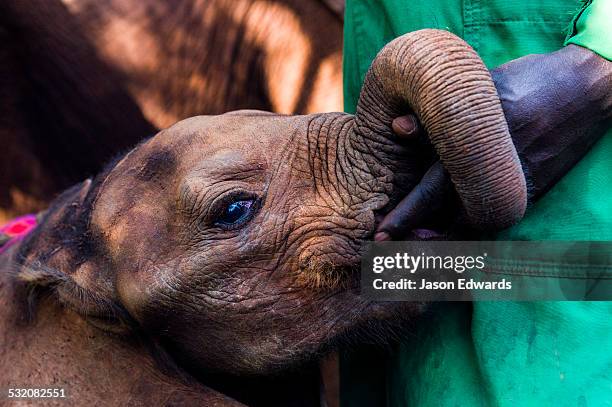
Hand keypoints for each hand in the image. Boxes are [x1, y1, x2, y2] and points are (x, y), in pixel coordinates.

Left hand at [376, 45, 611, 240]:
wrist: (583, 91)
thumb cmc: (523, 84)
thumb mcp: (478, 91)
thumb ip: (436, 117)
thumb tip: (396, 129)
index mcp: (476, 151)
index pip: (431, 192)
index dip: (404, 216)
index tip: (381, 234)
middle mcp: (494, 177)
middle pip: (448, 220)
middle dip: (416, 238)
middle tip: (388, 252)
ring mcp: (515, 190)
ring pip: (472, 229)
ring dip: (442, 241)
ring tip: (415, 247)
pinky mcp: (531, 195)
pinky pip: (495, 222)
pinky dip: (469, 234)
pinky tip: (449, 237)